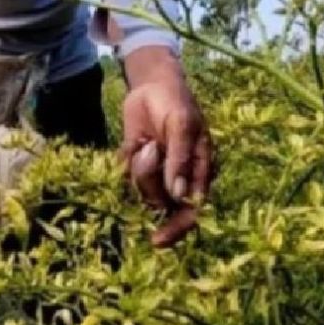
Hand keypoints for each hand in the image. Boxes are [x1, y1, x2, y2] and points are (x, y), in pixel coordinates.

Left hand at [119, 79, 212, 246]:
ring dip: (138, 169)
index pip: (191, 211)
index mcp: (199, 173)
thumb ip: (181, 159)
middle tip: (148, 150)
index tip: (157, 240)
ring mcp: (156, 174)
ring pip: (140, 192)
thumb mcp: (182, 125)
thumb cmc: (176, 103)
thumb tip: (179, 195)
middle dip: (149, 182)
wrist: (152, 84)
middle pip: (160, 203)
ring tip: (144, 143)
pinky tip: (134, 143)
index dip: (177, 229)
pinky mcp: (136, 165)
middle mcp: (178, 179)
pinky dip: (125, 162)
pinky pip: (125, 177)